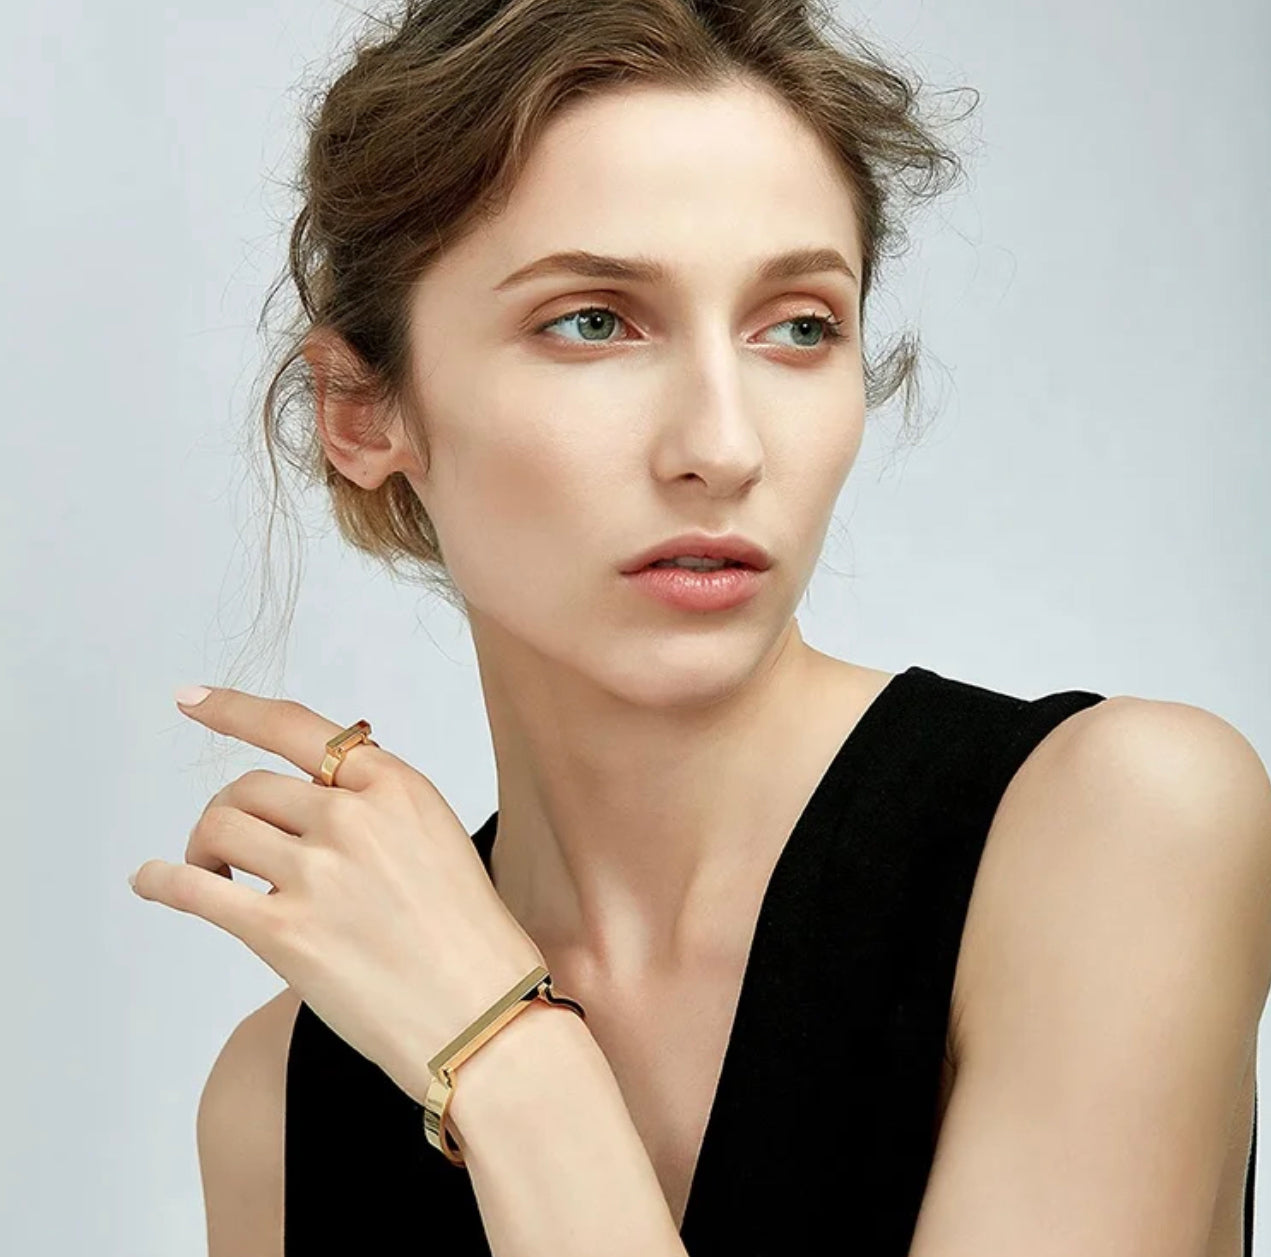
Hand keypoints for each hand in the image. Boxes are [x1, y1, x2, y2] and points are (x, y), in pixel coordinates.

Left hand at [131, 686, 545, 1105]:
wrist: (485, 1019)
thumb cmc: (468, 940)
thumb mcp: (436, 840)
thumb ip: (373, 811)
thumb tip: (301, 808)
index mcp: (395, 787)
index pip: (298, 728)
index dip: (235, 710)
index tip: (193, 702)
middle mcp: (353, 817)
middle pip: (249, 786)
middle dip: (229, 813)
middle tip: (227, 847)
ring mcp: (317, 873)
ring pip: (220, 827)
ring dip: (202, 847)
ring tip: (214, 873)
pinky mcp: (284, 932)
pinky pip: (193, 889)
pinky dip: (161, 880)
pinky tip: (152, 882)